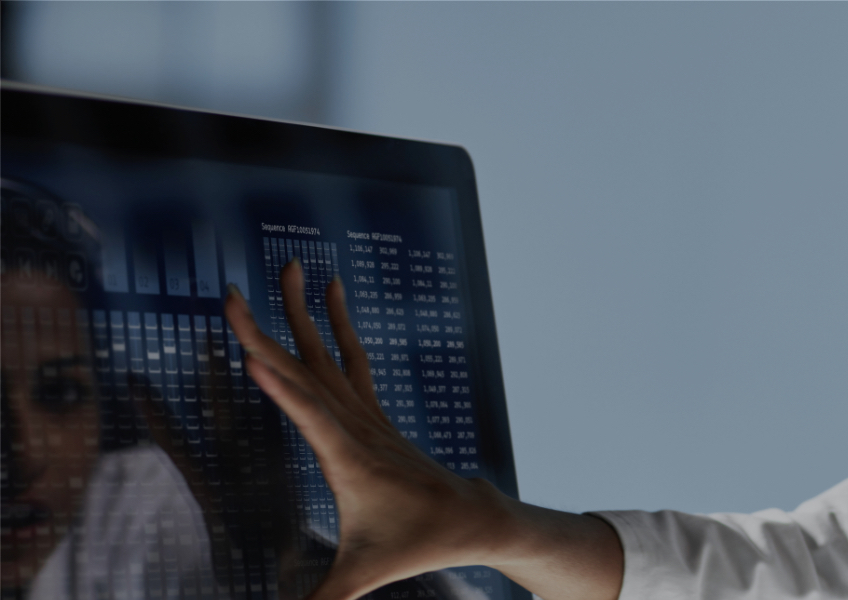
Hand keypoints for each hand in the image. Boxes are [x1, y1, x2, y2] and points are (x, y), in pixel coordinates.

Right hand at [224, 260, 623, 599]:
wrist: (471, 516)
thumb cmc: (418, 543)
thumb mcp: (366, 576)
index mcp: (350, 459)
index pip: (310, 417)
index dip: (282, 389)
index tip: (253, 356)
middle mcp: (357, 426)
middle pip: (306, 372)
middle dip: (268, 333)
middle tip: (233, 292)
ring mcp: (366, 414)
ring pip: (327, 355)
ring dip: (302, 312)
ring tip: (289, 268)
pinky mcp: (372, 411)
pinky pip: (351, 358)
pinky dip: (335, 325)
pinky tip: (330, 294)